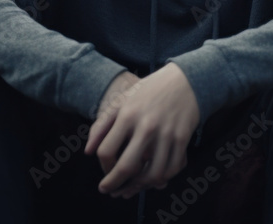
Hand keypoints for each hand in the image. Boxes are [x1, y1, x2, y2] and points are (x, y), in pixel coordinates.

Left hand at [84, 63, 199, 198]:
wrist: (185, 80)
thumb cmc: (148, 91)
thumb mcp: (122, 101)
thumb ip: (102, 125)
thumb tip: (88, 152)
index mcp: (127, 115)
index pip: (106, 151)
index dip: (102, 167)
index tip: (104, 173)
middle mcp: (146, 126)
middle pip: (127, 167)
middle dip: (115, 185)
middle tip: (111, 192)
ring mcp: (166, 134)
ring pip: (152, 174)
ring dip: (140, 187)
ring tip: (132, 189)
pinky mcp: (182, 139)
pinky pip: (172, 169)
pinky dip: (162, 179)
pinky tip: (153, 180)